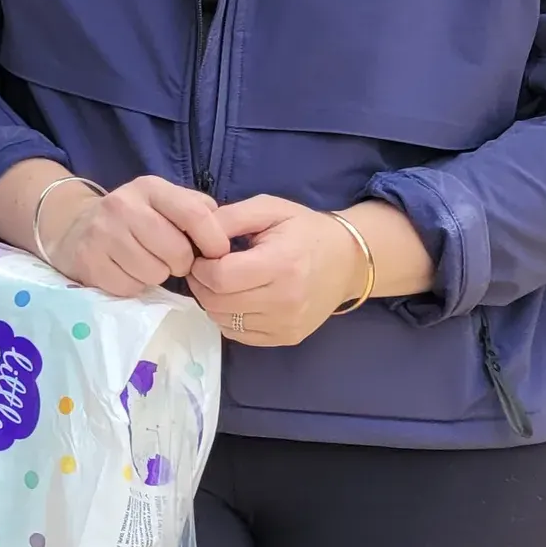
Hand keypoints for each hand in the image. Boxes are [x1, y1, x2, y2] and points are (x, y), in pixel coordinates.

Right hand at [42, 175, 229, 298]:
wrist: (74, 227)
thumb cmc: (133, 218)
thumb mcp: (163, 202)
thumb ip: (196, 209)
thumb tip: (226, 227)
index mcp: (149, 188)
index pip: (194, 214)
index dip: (214, 240)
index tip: (216, 254)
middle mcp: (122, 205)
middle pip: (176, 250)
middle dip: (181, 263)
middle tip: (171, 261)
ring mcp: (102, 232)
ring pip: (154, 272)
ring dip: (157, 275)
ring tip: (146, 264)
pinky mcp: (89, 260)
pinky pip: (130, 286)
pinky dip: (134, 285)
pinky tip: (127, 272)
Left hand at [189, 196, 369, 346]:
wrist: (348, 260)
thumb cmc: (305, 230)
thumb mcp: (268, 208)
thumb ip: (229, 218)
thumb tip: (196, 236)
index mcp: (281, 264)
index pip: (220, 278)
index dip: (201, 267)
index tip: (203, 256)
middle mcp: (286, 300)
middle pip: (218, 303)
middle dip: (201, 284)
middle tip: (205, 269)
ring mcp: (288, 323)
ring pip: (224, 321)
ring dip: (212, 302)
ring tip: (222, 282)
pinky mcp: (288, 338)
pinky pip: (239, 335)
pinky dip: (228, 318)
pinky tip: (237, 299)